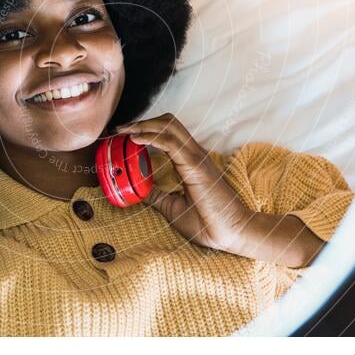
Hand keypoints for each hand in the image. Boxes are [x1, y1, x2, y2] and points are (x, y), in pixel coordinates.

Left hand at [114, 113, 251, 252]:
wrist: (233, 233)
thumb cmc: (209, 223)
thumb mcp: (174, 208)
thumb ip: (158, 197)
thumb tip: (139, 191)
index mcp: (190, 161)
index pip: (168, 133)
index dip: (146, 129)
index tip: (124, 134)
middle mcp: (194, 154)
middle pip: (168, 123)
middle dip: (142, 122)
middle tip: (120, 128)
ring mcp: (196, 158)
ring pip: (169, 127)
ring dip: (144, 125)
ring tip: (125, 130)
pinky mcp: (196, 166)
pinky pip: (172, 143)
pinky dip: (152, 137)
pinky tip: (136, 139)